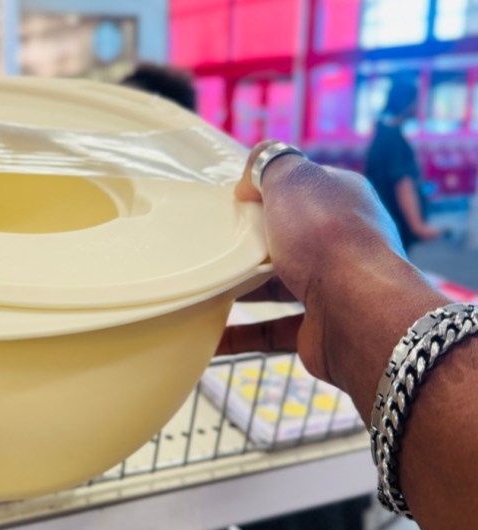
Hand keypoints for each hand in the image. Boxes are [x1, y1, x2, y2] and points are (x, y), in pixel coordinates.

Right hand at [218, 141, 443, 411]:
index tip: (234, 200)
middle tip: (213, 244)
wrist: (358, 311)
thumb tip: (251, 177)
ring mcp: (334, 289)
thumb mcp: (293, 179)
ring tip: (202, 288)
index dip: (269, 190)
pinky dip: (240, 336)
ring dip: (242, 290)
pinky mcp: (319, 329)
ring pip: (279, 286)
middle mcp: (343, 243)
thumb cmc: (325, 236)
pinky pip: (271, 331)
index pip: (303, 188)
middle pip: (289, 238)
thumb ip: (270, 164)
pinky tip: (209, 336)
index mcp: (342, 201)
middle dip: (252, 243)